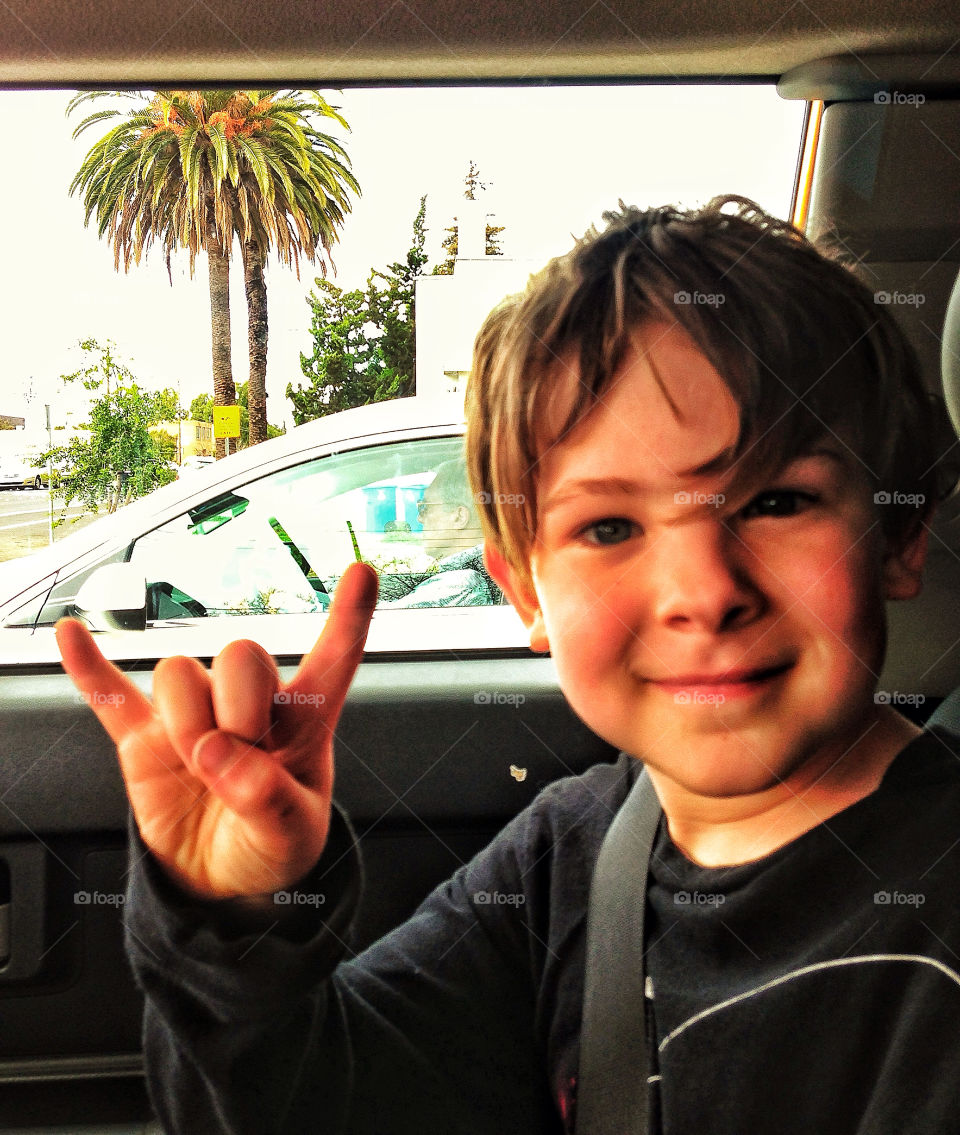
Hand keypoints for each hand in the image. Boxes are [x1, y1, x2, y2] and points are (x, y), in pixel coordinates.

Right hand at [55, 562, 377, 900]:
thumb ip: (267, 798)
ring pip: (180, 672)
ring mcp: (193, 715)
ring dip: (186, 719)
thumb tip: (219, 755)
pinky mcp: (143, 737)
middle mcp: (249, 703)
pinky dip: (90, 667)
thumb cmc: (272, 843)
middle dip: (240, 704)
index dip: (350, 617)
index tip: (364, 571)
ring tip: (196, 765)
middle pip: (242, 654)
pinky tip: (72, 634)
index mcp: (302, 719)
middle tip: (242, 752)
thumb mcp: (291, 836)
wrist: (221, 880)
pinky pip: (111, 692)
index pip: (333, 659)